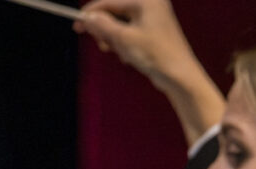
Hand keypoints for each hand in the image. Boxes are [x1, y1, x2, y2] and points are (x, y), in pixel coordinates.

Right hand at [76, 0, 222, 143]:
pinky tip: (128, 56)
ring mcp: (152, 17)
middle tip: (102, 45)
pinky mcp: (153, 30)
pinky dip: (123, 44)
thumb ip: (102, 26)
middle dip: (105, 29)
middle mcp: (150, 4)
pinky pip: (129, 32)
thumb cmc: (154, 54)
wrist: (179, 74)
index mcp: (145, 1)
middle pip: (115, 12)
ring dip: (114, 39)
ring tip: (120, 52)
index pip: (110, 2)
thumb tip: (87, 17)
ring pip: (120, 24)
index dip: (91, 13)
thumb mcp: (123, 39)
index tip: (76, 25)